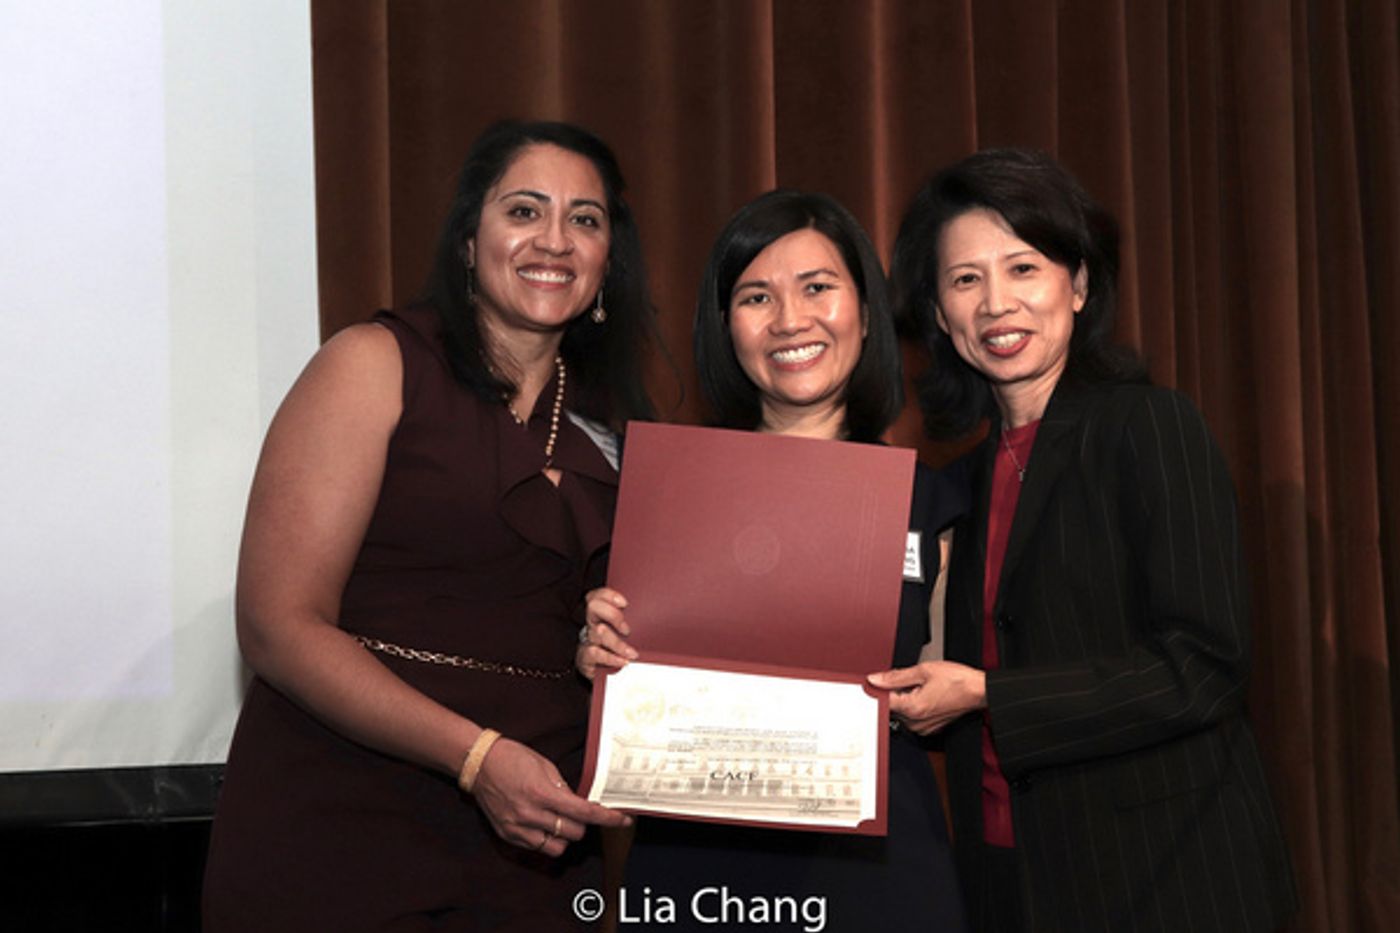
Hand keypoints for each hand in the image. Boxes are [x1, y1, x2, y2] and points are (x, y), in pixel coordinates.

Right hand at [470, 736, 631, 856]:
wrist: (479, 764)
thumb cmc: (513, 758)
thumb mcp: (545, 766)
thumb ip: (564, 789)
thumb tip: (583, 804)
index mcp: (542, 793)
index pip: (584, 812)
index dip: (607, 818)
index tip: (622, 820)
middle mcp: (530, 814)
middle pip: (574, 833)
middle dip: (583, 824)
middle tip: (581, 813)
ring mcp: (518, 828)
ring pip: (557, 848)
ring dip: (564, 836)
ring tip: (559, 820)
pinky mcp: (508, 835)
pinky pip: (537, 848)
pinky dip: (546, 839)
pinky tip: (543, 824)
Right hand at [575, 587, 637, 680]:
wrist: (609, 676)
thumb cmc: (624, 648)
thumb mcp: (629, 633)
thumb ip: (636, 622)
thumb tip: (661, 615)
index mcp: (602, 613)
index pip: (598, 595)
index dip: (608, 595)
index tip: (625, 603)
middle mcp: (593, 623)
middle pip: (593, 607)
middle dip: (612, 614)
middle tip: (627, 629)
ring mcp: (588, 639)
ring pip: (598, 632)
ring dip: (617, 643)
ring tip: (632, 653)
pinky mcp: (585, 657)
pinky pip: (595, 653)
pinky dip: (610, 657)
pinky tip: (623, 661)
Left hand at [867, 660, 986, 734]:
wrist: (978, 691)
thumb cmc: (958, 681)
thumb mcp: (924, 670)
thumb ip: (896, 676)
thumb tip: (876, 679)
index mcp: (913, 708)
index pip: (883, 701)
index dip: (879, 688)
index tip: (878, 681)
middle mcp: (916, 722)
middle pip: (893, 706)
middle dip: (896, 691)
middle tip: (911, 679)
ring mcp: (923, 727)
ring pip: (902, 711)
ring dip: (906, 698)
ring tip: (922, 687)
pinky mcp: (929, 728)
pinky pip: (913, 716)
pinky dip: (915, 705)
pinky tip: (926, 695)